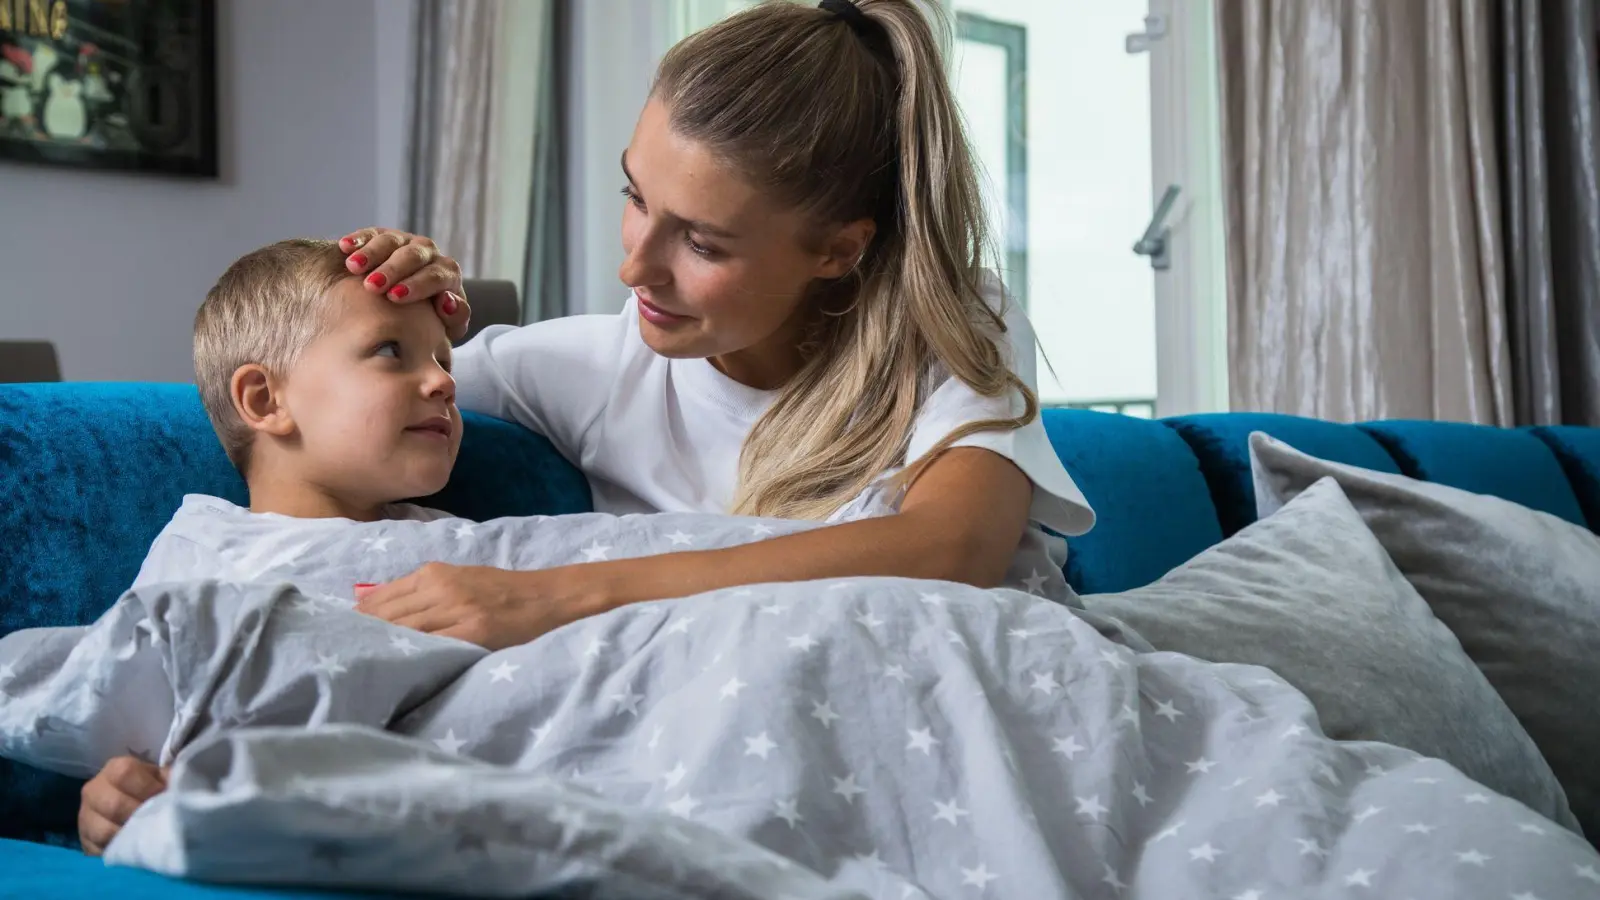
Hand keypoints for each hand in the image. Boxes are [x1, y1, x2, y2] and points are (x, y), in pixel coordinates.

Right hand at [79, 755, 167, 855]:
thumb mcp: (160, 778)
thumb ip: (170, 780)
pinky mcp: (84, 841)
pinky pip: (98, 851)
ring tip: (147, 838)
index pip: (125, 773)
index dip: (148, 788)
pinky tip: (133, 852)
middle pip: (114, 805)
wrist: (126, 806)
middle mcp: (94, 790)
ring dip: (129, 837)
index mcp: (115, 769)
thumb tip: (182, 790)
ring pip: (104, 831)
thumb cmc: (148, 789)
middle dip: (140, 816)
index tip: (164, 799)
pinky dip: (118, 853)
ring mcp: (85, 817)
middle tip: (157, 823)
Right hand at [337, 227, 471, 341]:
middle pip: (413, 256)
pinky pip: (371, 233)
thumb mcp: (447, 326)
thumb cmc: (430, 321)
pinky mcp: (382, 236)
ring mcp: (405, 242)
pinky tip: (345, 247)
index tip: (395, 297)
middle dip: (392, 270)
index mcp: (447, 273)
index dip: (417, 285)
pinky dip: (358, 239)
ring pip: (391, 241)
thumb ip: (455, 317)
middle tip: (372, 286)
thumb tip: (447, 301)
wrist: (410, 309)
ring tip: (353, 267)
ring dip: (372, 254)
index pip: (437, 276)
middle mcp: (428, 253)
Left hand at [355, 563, 602, 650]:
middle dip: (360, 636)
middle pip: (386, 616)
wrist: (547, 597)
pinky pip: (432, 646)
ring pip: (405, 631)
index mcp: (434, 573)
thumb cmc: (500, 592)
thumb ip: (422, 592)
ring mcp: (457, 610)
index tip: (335, 636)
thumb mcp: (458, 579)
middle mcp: (441, 588)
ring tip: (357, 667)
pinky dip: (411, 656)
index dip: (356, 619)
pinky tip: (396, 668)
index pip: (380, 598)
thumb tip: (375, 608)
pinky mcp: (474, 632)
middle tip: (337, 658)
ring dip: (379, 648)